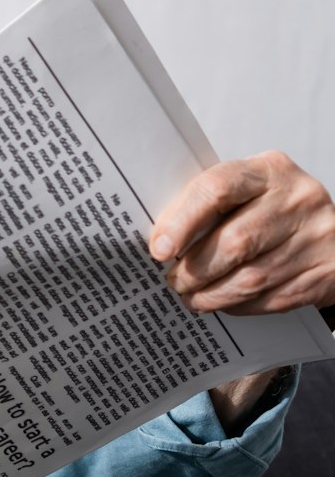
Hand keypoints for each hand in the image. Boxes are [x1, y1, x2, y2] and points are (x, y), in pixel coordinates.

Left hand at [149, 152, 334, 313]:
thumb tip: (162, 240)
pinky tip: (223, 303)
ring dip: (213, 294)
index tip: (159, 249)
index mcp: (269, 171)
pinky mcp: (325, 274)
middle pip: (235, 241)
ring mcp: (316, 238)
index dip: (181, 222)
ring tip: (192, 297)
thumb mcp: (249, 190)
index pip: (216, 189)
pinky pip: (272, 297)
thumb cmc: (276, 207)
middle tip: (174, 280)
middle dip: (195, 269)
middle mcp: (297, 200)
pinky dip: (240, 305)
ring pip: (252, 277)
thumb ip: (212, 204)